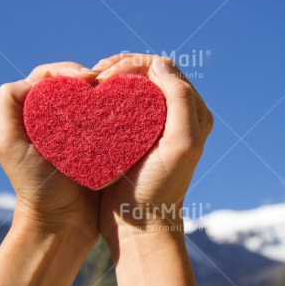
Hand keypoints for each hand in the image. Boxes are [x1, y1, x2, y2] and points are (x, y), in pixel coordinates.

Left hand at [0, 62, 101, 285]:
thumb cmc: (36, 185)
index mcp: (33, 112)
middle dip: (89, 77)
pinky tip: (124, 109)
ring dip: (104, 91)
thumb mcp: (8, 144)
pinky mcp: (98, 144)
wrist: (63, 221)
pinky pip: (106, 119)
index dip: (67, 70)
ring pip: (92, 99)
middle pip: (73, 84)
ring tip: (117, 92)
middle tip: (104, 82)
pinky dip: (114, 111)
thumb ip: (8, 105)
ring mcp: (79, 131)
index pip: (49, 77)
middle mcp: (56, 118)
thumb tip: (34, 80)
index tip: (88, 78)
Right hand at [94, 54, 212, 245]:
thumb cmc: (161, 187)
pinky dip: (107, 94)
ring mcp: (155, 123)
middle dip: (121, 65)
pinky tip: (91, 97)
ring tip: (91, 81)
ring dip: (112, 76)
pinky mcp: (135, 133)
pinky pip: (123, 102)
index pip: (165, 69)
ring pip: (134, 85)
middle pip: (149, 73)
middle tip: (95, 75)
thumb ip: (181, 101)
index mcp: (193, 112)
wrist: (140, 222)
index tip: (108, 75)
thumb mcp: (181, 145)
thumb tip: (160, 65)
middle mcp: (177, 113)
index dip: (135, 64)